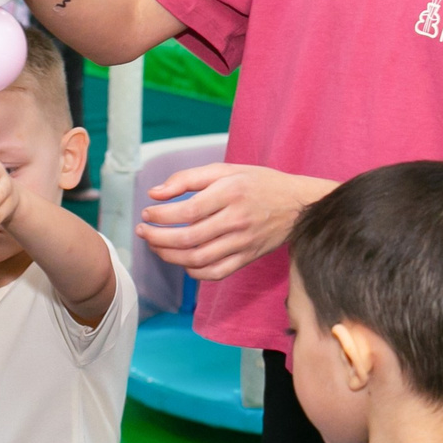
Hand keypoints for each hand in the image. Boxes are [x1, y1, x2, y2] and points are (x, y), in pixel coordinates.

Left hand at [138, 162, 328, 280]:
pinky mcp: (247, 258)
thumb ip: (188, 178)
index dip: (161, 215)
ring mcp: (243, 242)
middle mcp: (237, 219)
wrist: (298, 205)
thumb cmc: (259, 183)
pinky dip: (194, 271)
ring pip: (198, 258)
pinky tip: (183, 262)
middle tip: (143, 232)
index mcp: (231, 193)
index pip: (188, 210)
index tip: (147, 214)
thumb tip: (155, 193)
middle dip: (158, 238)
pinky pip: (215, 273)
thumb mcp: (226, 170)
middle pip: (189, 238)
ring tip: (156, 246)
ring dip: (170, 256)